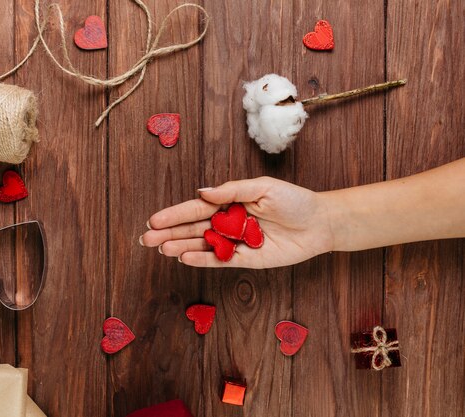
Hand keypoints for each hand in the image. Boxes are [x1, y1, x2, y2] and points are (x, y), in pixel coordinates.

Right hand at [140, 177, 334, 267]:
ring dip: (181, 247)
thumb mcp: (263, 188)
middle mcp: (228, 222)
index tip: (153, 220)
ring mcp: (235, 241)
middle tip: (146, 240)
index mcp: (229, 202)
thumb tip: (201, 192)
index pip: (195, 209)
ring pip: (202, 245)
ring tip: (162, 249)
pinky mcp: (246, 259)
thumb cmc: (294, 200)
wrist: (320, 223)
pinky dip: (203, 259)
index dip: (174, 215)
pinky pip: (220, 260)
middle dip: (169, 233)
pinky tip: (185, 258)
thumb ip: (232, 191)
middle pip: (192, 228)